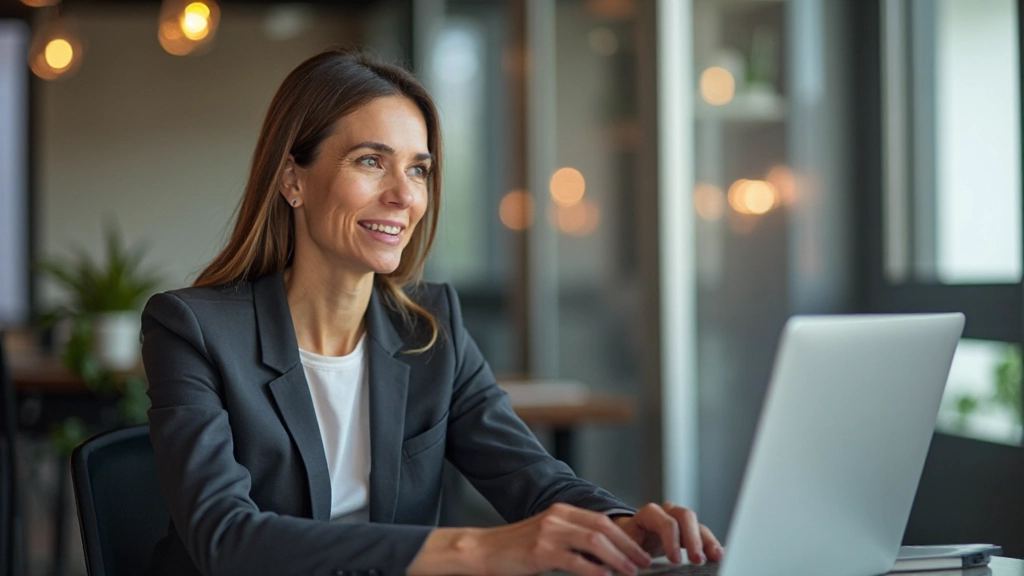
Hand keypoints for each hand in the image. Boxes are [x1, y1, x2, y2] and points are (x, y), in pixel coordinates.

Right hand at [408, 502, 652, 575]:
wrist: (483, 551)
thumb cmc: (516, 548)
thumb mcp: (547, 536)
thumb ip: (572, 540)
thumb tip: (604, 556)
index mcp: (562, 511)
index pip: (602, 521)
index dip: (625, 537)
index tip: (640, 553)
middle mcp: (557, 517)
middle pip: (603, 528)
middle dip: (627, 547)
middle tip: (643, 563)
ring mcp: (548, 533)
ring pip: (594, 541)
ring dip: (617, 558)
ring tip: (630, 572)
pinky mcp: (540, 551)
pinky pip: (574, 560)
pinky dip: (593, 568)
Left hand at [612, 503, 722, 564]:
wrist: (628, 542)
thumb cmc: (625, 545)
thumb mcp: (625, 550)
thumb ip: (632, 556)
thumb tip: (640, 567)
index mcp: (648, 515)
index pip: (663, 520)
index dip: (670, 538)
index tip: (675, 560)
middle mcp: (666, 513)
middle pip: (684, 516)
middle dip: (692, 538)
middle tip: (697, 559)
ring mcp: (680, 521)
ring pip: (697, 524)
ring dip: (706, 541)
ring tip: (714, 557)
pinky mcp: (688, 532)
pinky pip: (703, 535)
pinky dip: (710, 545)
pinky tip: (718, 556)